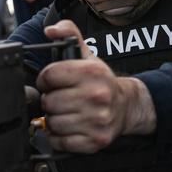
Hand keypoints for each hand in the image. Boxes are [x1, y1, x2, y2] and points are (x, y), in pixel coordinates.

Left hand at [36, 20, 155, 152]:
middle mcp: (96, 96)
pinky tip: (69, 127)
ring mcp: (96, 120)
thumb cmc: (101, 82)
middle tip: (60, 98)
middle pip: (49, 101)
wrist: (126, 106)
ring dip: (54, 119)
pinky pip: (60, 141)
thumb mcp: (87, 55)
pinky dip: (59, 137)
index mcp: (91, 72)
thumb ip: (69, 33)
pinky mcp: (95, 141)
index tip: (52, 82)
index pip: (48, 75)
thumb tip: (51, 29)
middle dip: (50, 100)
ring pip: (52, 123)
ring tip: (65, 112)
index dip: (46, 79)